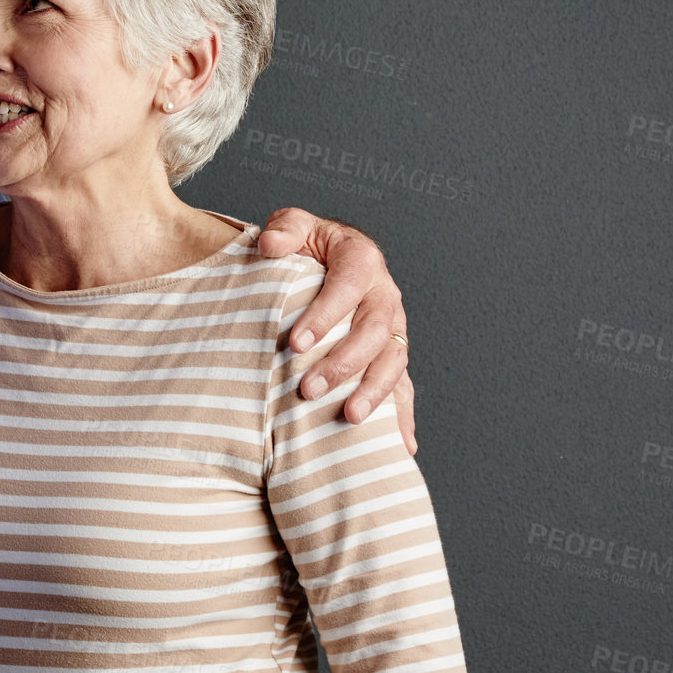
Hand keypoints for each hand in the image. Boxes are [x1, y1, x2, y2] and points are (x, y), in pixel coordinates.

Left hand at [258, 208, 416, 454]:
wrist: (324, 259)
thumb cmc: (307, 246)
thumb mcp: (294, 227)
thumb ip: (284, 230)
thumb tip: (268, 245)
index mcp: (361, 260)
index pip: (347, 287)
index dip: (324, 316)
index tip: (295, 343)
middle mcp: (384, 295)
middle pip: (372, 331)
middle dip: (343, 362)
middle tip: (308, 388)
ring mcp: (393, 327)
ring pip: (392, 361)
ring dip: (372, 391)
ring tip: (348, 416)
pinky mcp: (392, 354)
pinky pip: (403, 386)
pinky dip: (404, 416)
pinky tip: (402, 445)